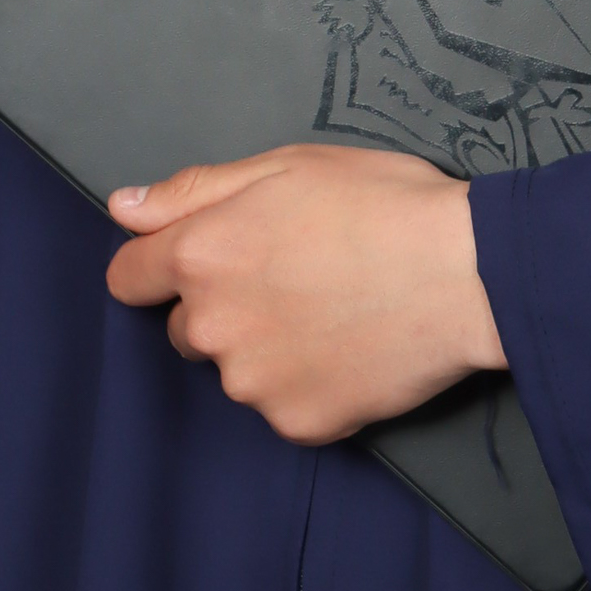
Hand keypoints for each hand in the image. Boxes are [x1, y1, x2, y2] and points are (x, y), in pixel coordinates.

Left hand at [105, 145, 508, 444]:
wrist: (466, 273)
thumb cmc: (383, 203)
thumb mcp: (287, 166)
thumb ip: (194, 190)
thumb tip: (124, 207)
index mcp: (203, 253)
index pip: (130, 277)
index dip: (161, 264)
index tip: (205, 258)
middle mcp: (214, 326)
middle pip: (188, 328)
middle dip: (225, 305)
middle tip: (295, 276)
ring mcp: (253, 383)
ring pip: (237, 369)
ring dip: (266, 347)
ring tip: (335, 310)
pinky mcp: (297, 424)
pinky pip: (284, 405)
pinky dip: (308, 383)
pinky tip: (352, 348)